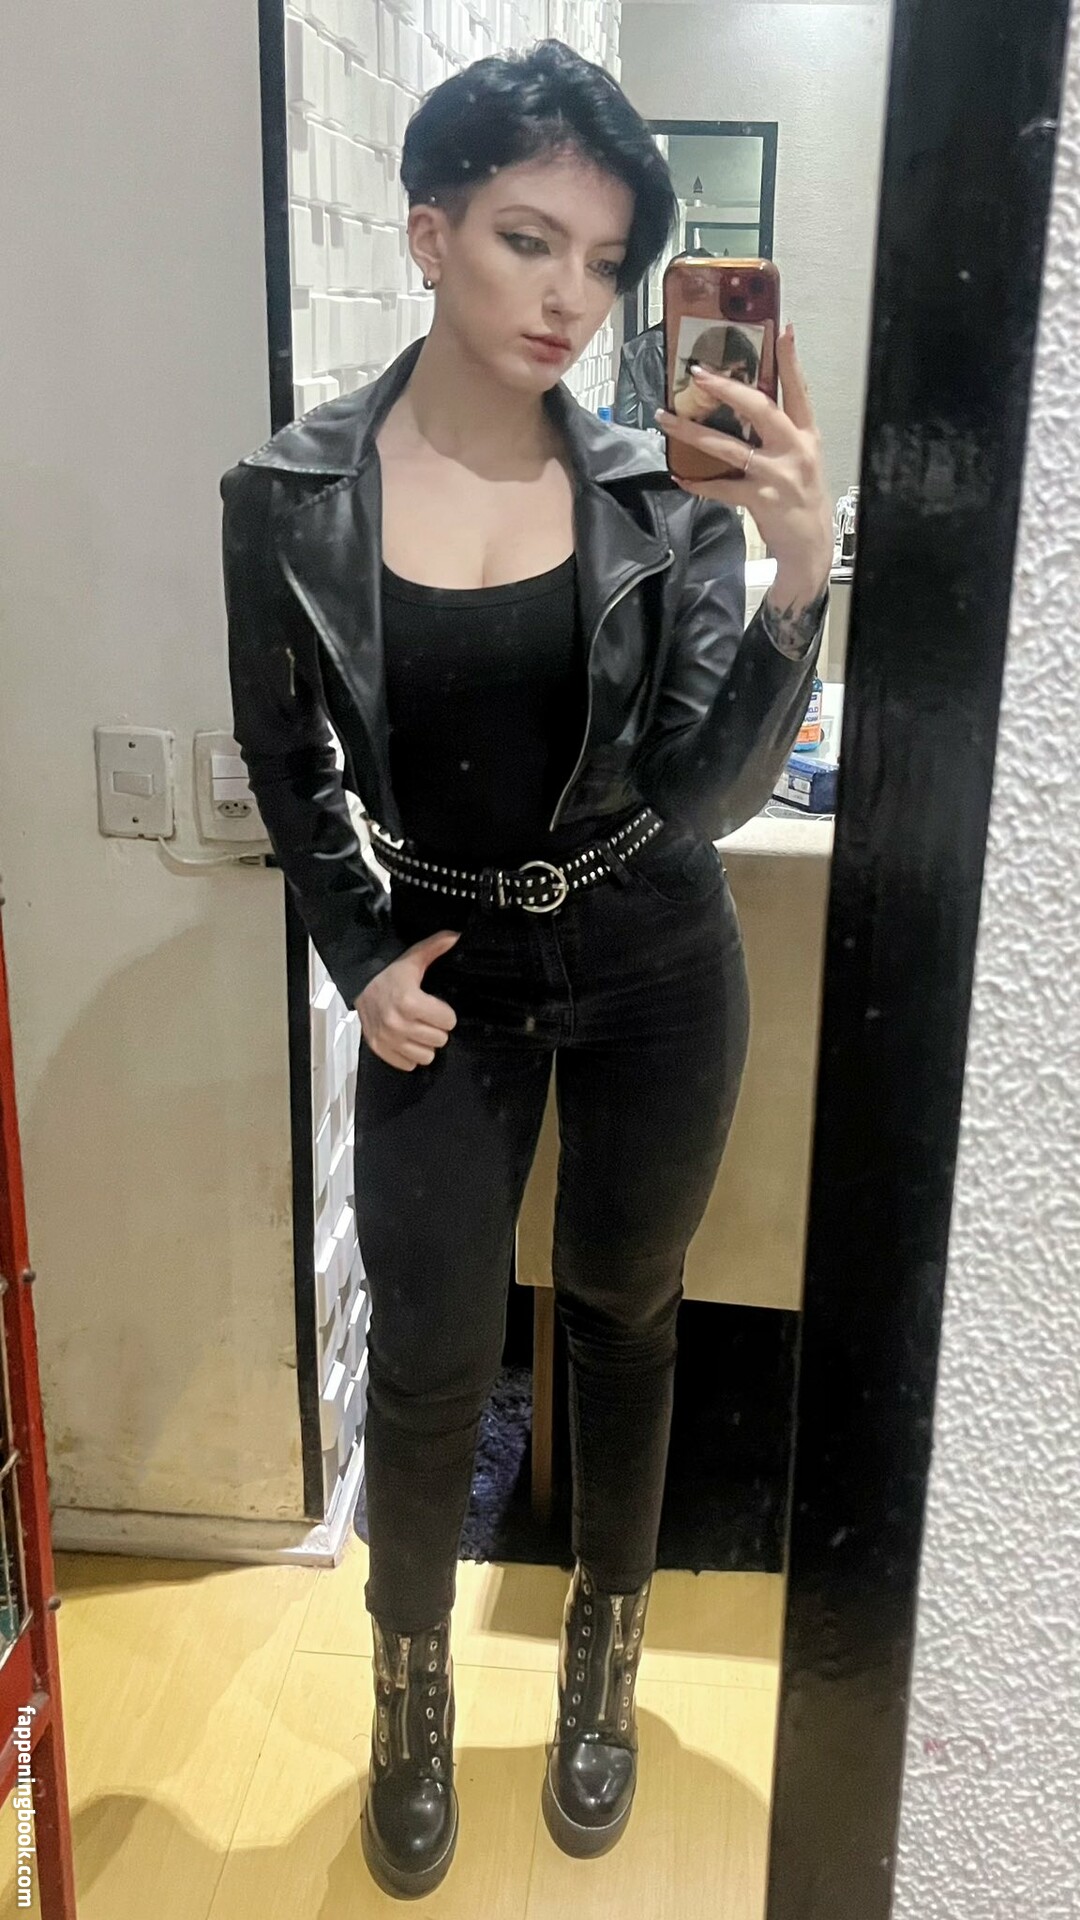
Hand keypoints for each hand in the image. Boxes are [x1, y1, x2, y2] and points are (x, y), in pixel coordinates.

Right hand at [354, 929, 460, 1070]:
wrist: (358, 984)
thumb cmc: (389, 973)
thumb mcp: (413, 958)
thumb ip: (436, 947)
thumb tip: (457, 935)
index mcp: (410, 1001)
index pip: (449, 1022)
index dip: (446, 1014)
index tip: (437, 1007)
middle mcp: (398, 1024)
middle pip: (440, 1040)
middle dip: (436, 1029)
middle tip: (426, 1018)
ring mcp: (388, 1039)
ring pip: (426, 1056)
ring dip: (425, 1044)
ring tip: (417, 1029)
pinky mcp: (379, 1049)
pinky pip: (408, 1064)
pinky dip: (409, 1054)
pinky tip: (406, 1039)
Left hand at [656, 323, 833, 612]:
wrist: (810, 546)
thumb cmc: (802, 498)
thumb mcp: (801, 458)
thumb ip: (780, 432)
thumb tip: (744, 403)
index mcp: (806, 434)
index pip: (799, 390)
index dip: (790, 360)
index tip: (782, 329)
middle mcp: (794, 449)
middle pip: (760, 408)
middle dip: (727, 388)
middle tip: (698, 374)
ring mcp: (777, 474)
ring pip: (729, 447)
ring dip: (693, 432)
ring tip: (666, 420)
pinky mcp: (760, 499)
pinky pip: (720, 487)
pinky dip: (697, 482)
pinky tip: (679, 474)